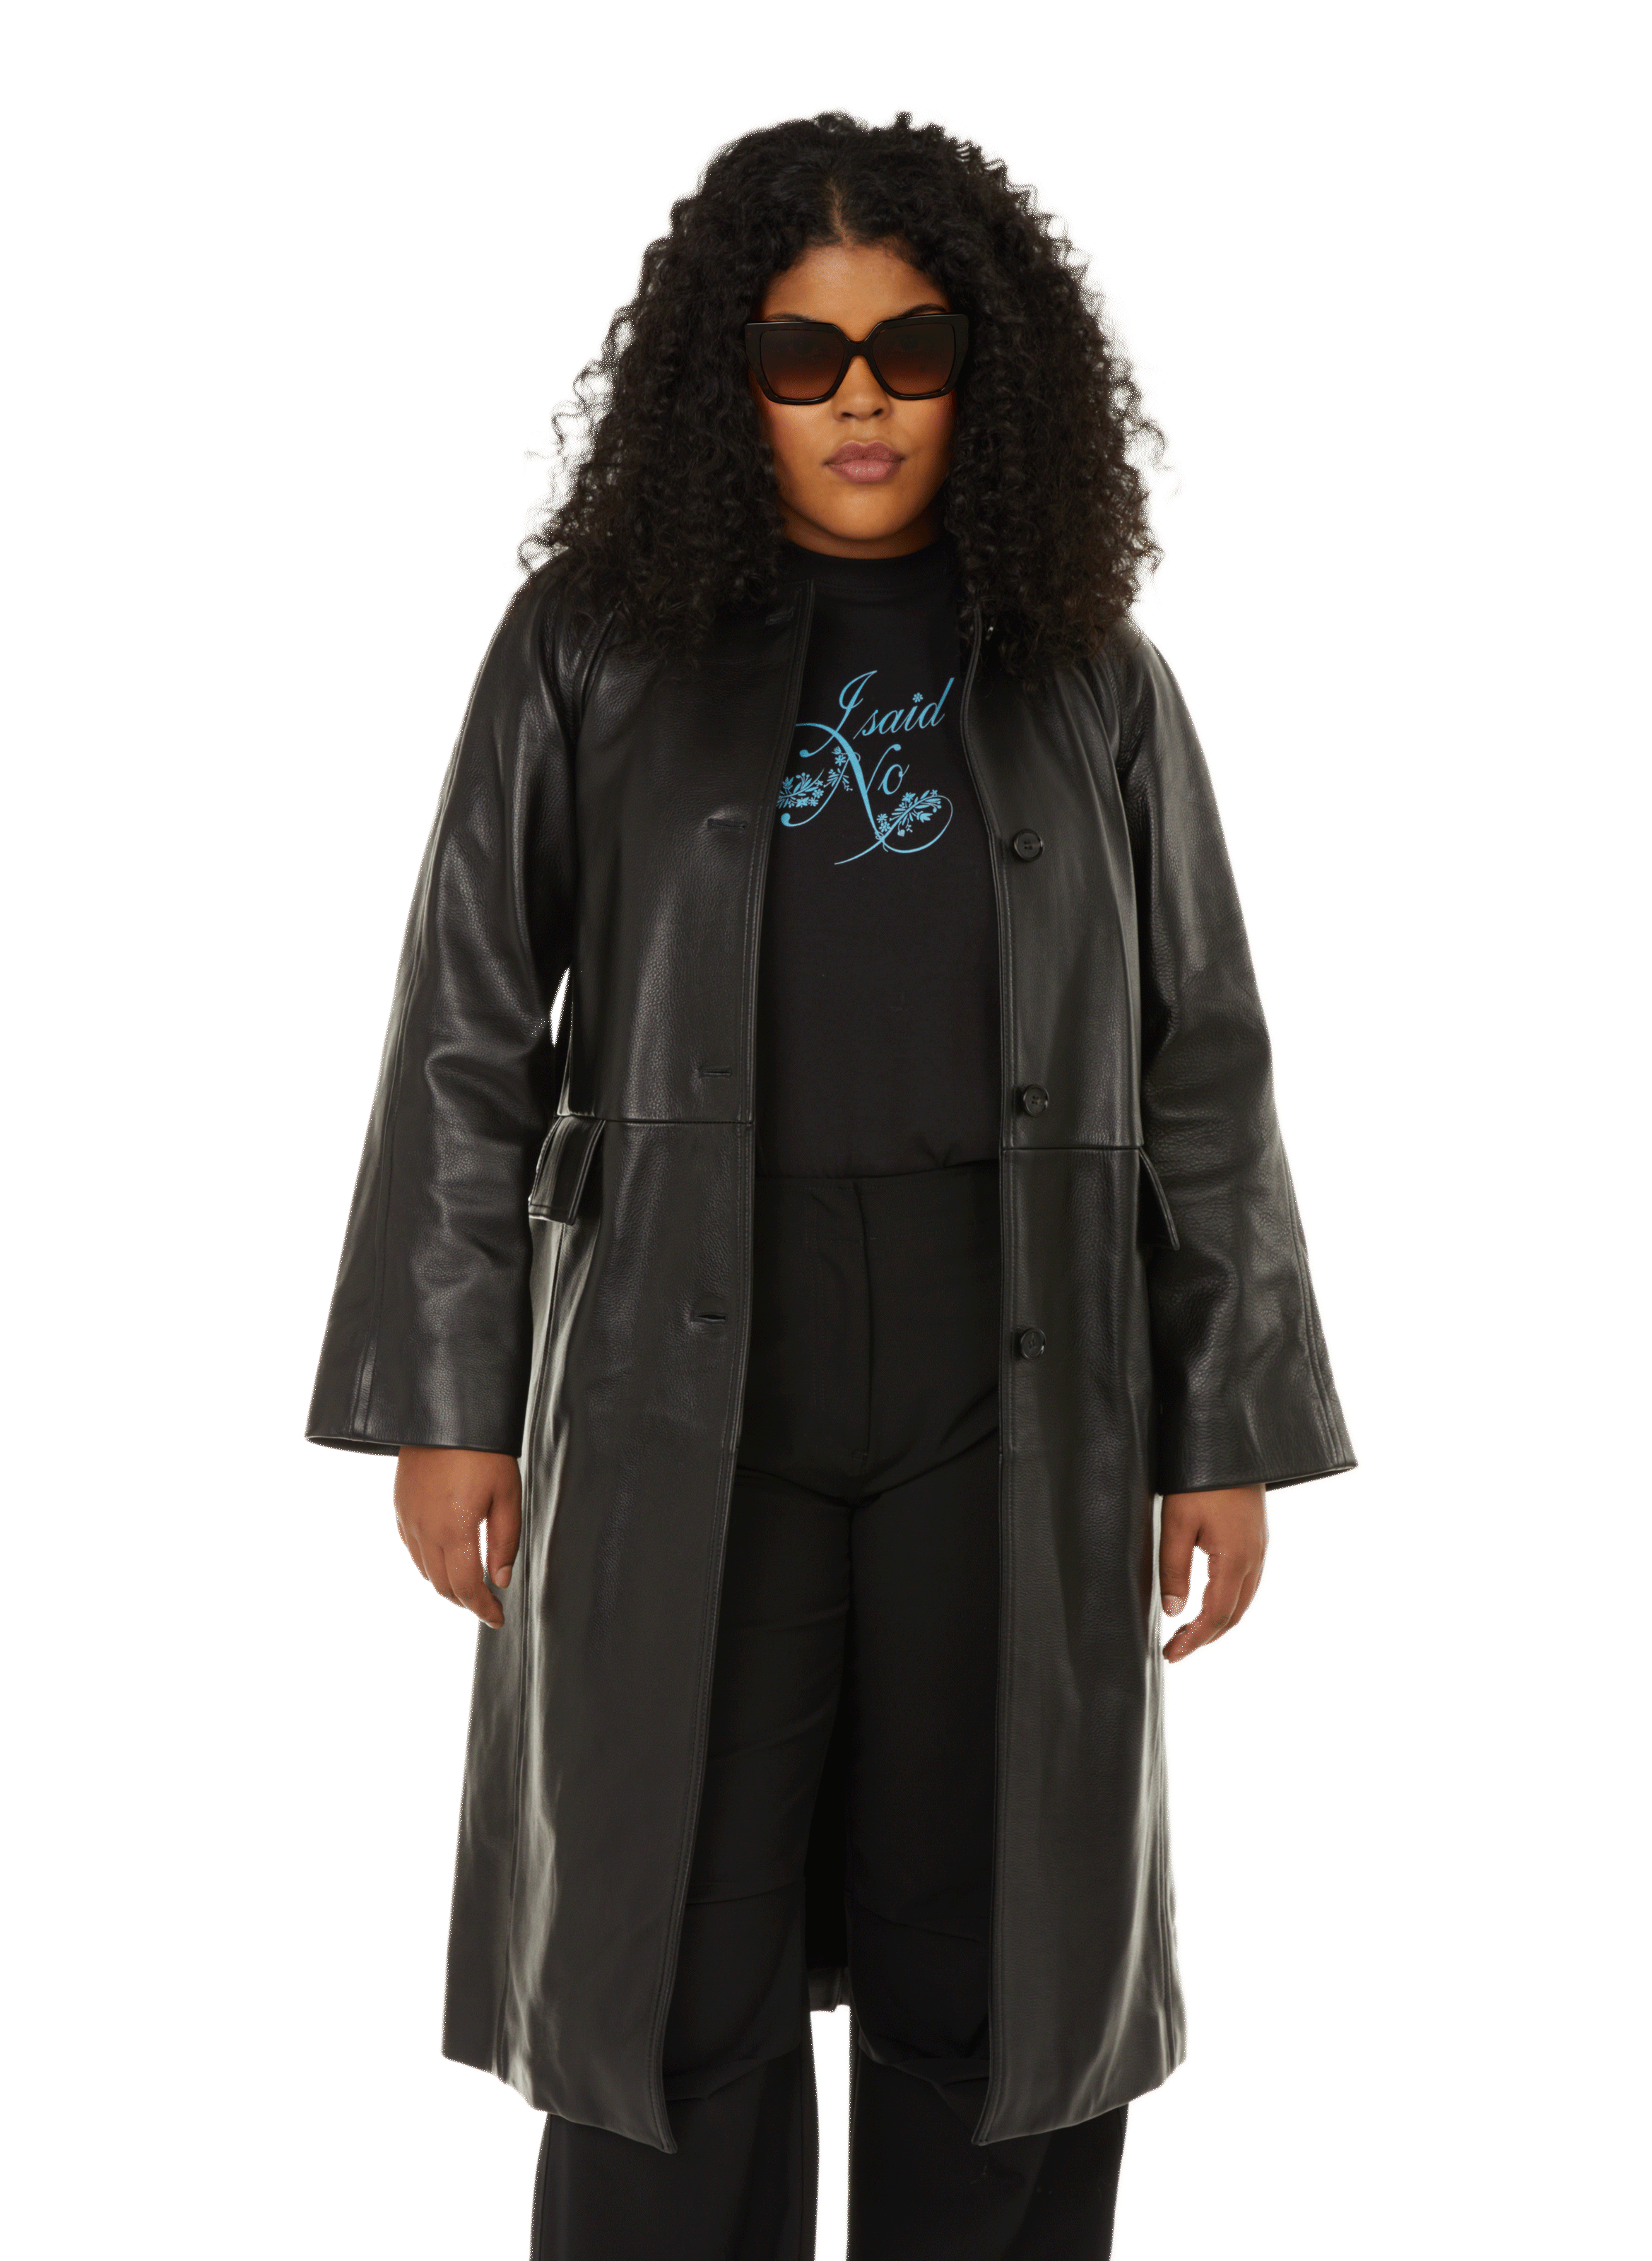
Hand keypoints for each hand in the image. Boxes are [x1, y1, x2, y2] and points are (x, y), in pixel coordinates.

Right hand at [393, 1447, 521, 1630]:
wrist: (447, 1415)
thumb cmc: (483, 1452)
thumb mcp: (507, 1495)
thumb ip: (505, 1542)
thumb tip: (501, 1579)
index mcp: (454, 1530)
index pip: (467, 1588)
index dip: (483, 1609)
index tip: (497, 1618)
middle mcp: (425, 1530)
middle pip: (443, 1586)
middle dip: (466, 1602)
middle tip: (487, 1606)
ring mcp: (409, 1519)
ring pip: (425, 1571)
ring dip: (448, 1585)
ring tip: (470, 1586)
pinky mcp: (400, 1508)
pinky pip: (413, 1550)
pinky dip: (430, 1565)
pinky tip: (446, 1560)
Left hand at [1159, 1484, 1266, 1662]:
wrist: (1230, 1442)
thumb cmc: (1199, 1479)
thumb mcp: (1176, 1523)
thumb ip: (1174, 1569)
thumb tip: (1174, 1610)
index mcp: (1235, 1560)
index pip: (1216, 1616)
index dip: (1194, 1640)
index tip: (1172, 1654)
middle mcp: (1254, 1559)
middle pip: (1234, 1614)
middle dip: (1206, 1637)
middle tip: (1177, 1649)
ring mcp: (1260, 1549)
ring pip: (1243, 1601)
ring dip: (1218, 1621)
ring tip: (1189, 1632)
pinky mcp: (1258, 1539)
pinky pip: (1247, 1583)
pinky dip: (1229, 1602)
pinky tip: (1209, 1601)